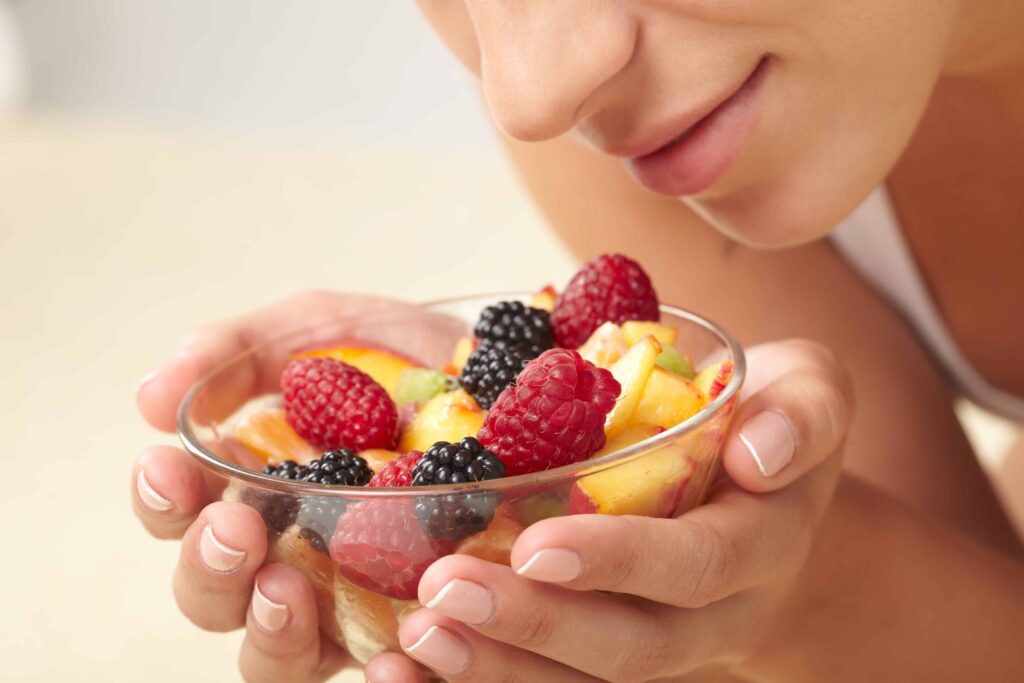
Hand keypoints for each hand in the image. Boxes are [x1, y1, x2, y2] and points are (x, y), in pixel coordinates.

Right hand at [131, 291, 452, 682]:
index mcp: (254, 488)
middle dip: (209, 568)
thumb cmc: (401, 361)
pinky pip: (392, 670)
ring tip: (288, 590)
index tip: (168, 465)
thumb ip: (237, 352)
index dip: (163, 498)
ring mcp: (354, 599)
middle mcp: (291, 553)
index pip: (182, 513)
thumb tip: (150, 399)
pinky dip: (384, 674)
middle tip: (233, 528)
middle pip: (216, 595)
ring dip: (270, 630)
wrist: (511, 373)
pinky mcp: (422, 626)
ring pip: (281, 654)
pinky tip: (391, 658)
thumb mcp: (319, 331)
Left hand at [382, 339, 852, 681]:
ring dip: (496, 667)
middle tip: (440, 595)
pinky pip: (549, 675)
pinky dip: (482, 675)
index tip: (537, 546)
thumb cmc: (774, 423)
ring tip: (416, 638)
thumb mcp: (812, 395)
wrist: (770, 493)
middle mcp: (711, 613)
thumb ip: (805, 416)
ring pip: (582, 680)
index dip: (621, 563)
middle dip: (535, 627)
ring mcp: (660, 637)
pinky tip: (406, 666)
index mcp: (760, 546)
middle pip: (629, 647)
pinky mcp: (607, 642)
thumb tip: (759, 454)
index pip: (695, 567)